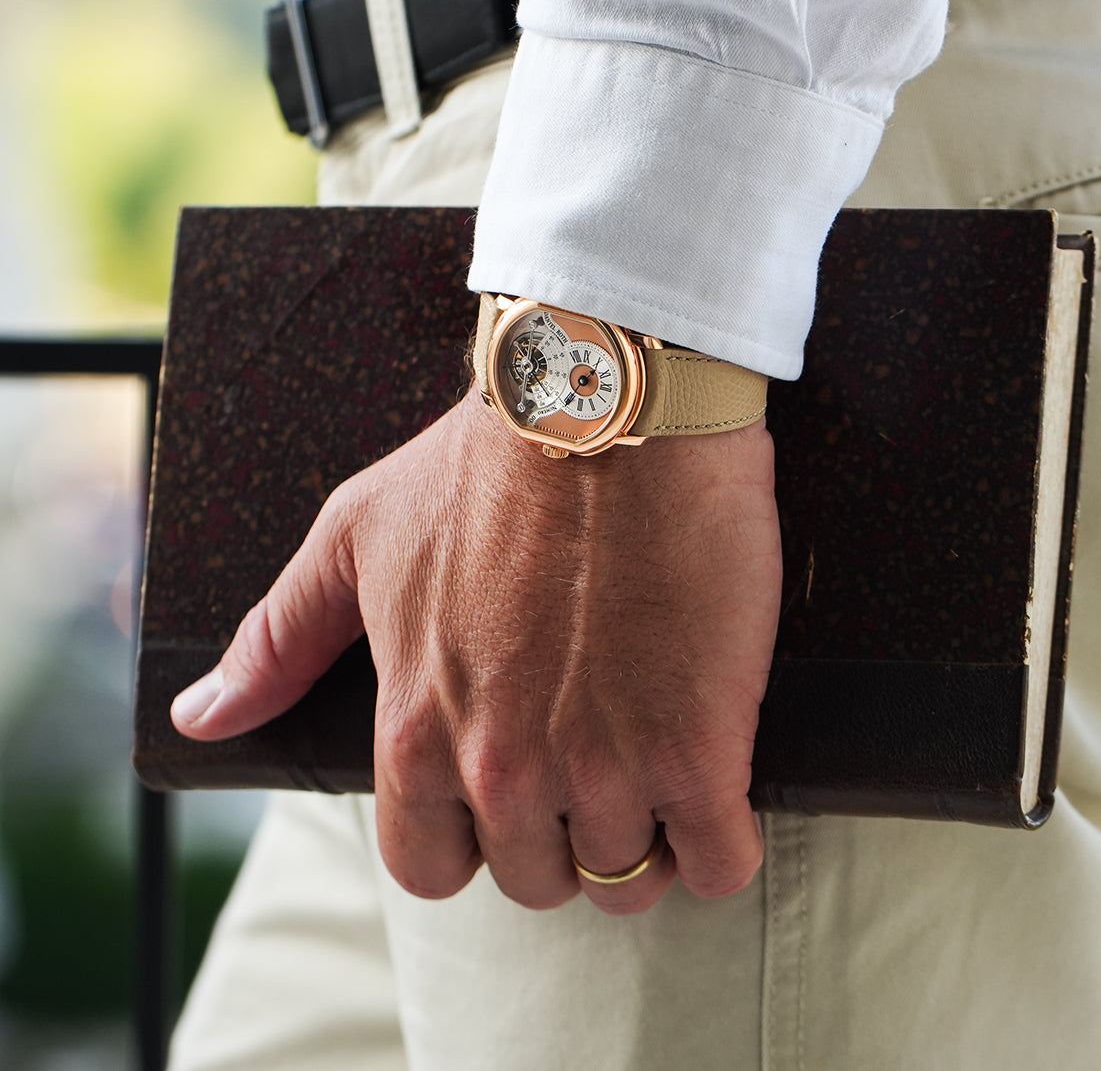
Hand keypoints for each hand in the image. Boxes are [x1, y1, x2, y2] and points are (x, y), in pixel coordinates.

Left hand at [171, 389, 781, 914]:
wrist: (610, 400)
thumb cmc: (484, 460)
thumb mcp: (356, 533)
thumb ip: (279, 638)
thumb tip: (200, 719)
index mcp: (415, 731)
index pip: (429, 867)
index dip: (471, 833)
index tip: (511, 780)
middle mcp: (501, 769)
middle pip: (538, 878)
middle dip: (562, 830)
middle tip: (595, 749)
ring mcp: (603, 766)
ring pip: (625, 877)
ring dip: (644, 831)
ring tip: (657, 750)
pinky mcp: (698, 747)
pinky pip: (717, 861)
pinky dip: (721, 839)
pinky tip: (716, 778)